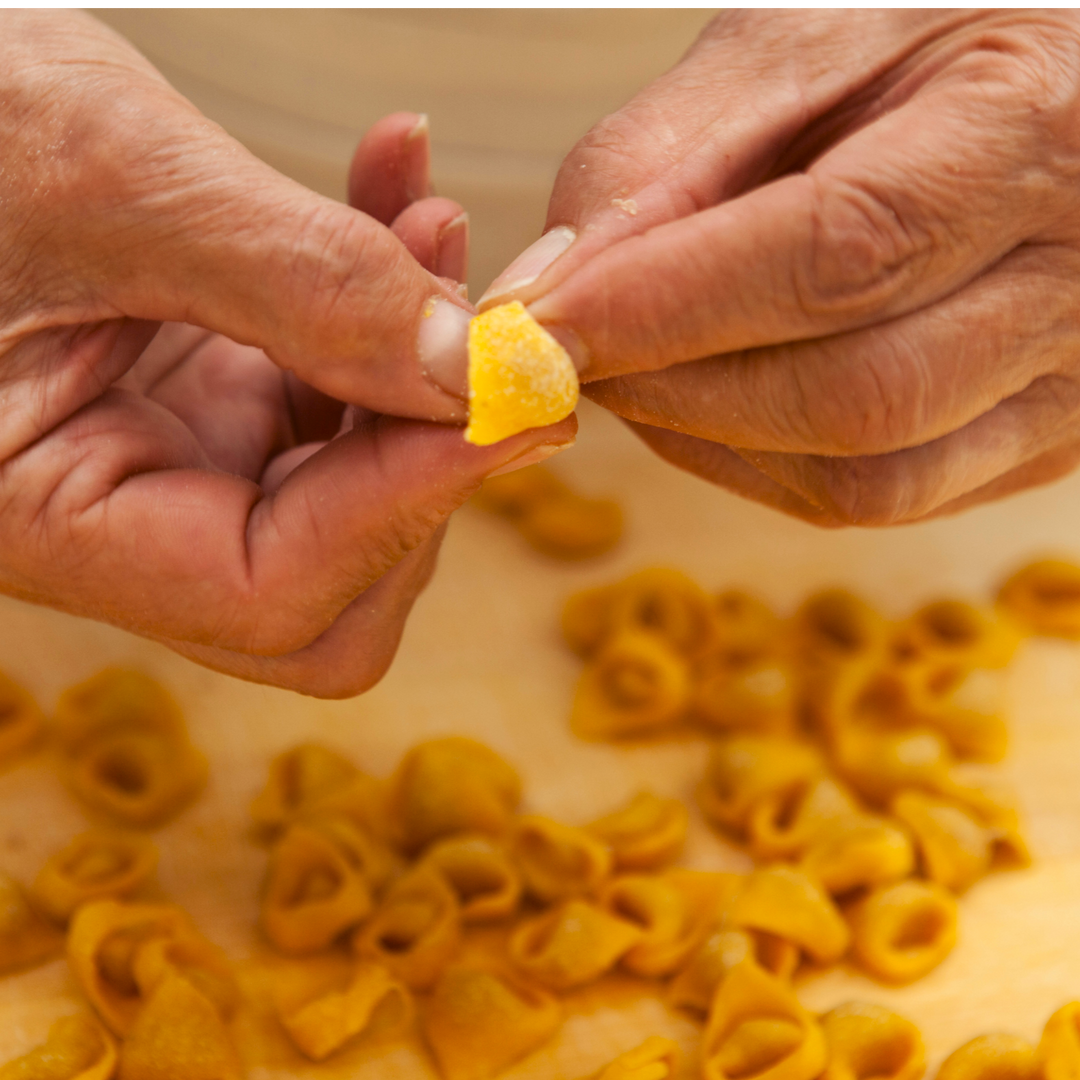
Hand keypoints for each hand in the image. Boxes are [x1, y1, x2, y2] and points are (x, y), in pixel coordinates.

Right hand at [0, 9, 573, 695]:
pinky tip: (403, 199)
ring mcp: (169, 462)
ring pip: (350, 488)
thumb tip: (467, 371)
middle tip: (495, 336)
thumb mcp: (104, 178)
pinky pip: (332, 389)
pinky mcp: (203, 394)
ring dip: (421, 365)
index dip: (409, 504)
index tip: (519, 400)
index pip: (272, 589)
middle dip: (428, 461)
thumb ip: (301, 285)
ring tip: (437, 223)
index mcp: (46, 521)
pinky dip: (380, 308)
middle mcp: (116, 519)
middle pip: (331, 586)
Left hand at [481, 7, 1079, 525]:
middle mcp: (1078, 283)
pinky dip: (763, 467)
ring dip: (708, 440)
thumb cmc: (937, 34)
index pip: (832, 256)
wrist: (1062, 84)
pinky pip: (882, 498)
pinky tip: (712, 407)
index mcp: (1035, 136)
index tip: (536, 327)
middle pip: (850, 396)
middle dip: (673, 389)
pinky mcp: (1037, 442)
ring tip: (638, 369)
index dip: (664, 309)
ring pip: (865, 476)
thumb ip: (667, 158)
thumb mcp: (803, 40)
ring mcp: (1068, 383)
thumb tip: (551, 290)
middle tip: (570, 352)